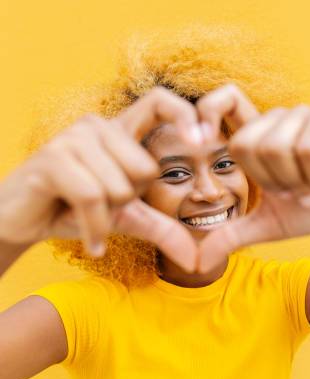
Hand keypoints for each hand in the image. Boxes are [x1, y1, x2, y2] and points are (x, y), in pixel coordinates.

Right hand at [0, 87, 203, 271]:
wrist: (20, 223)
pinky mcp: (51, 158)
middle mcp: (97, 126)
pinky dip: (95, 228)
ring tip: (84, 213)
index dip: (185, 115)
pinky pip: (94, 198)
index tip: (204, 141)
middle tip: (100, 203)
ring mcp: (72, 138)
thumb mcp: (125, 217)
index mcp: (119, 131)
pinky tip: (91, 242)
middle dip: (129, 200)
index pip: (159, 101)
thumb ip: (163, 229)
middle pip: (145, 168)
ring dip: (107, 216)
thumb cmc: (73, 212)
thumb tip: (197, 261)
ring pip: (120, 187)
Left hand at [195, 84, 309, 272]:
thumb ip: (232, 236)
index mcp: (259, 135)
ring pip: (277, 147)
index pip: (223, 105)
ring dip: (298, 182)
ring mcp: (304, 114)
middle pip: (247, 144)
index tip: (197, 141)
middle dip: (271, 182)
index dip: (207, 113)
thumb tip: (196, 262)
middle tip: (294, 190)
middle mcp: (278, 119)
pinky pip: (308, 147)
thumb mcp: (268, 226)